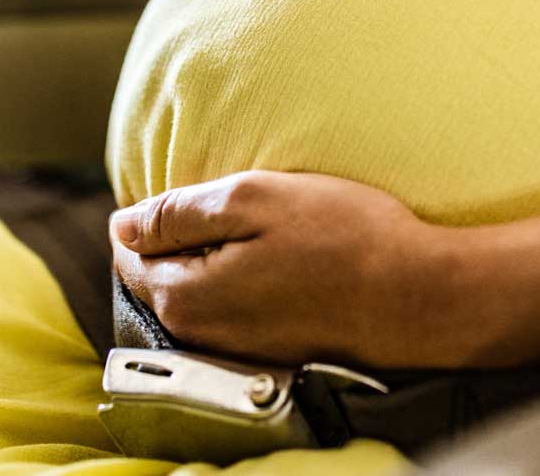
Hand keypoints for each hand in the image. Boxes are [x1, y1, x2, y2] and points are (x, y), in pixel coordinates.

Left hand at [111, 171, 473, 368]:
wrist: (417, 297)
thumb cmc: (342, 238)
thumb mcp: (252, 198)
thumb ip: (177, 213)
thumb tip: (122, 224)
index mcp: (183, 296)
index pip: (129, 251)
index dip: (157, 212)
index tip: (203, 189)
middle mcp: (199, 334)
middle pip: (161, 273)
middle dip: (184, 235)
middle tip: (242, 204)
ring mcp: (235, 348)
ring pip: (198, 289)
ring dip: (218, 256)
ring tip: (269, 227)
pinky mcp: (268, 350)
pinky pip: (233, 307)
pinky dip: (246, 278)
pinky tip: (286, 257)